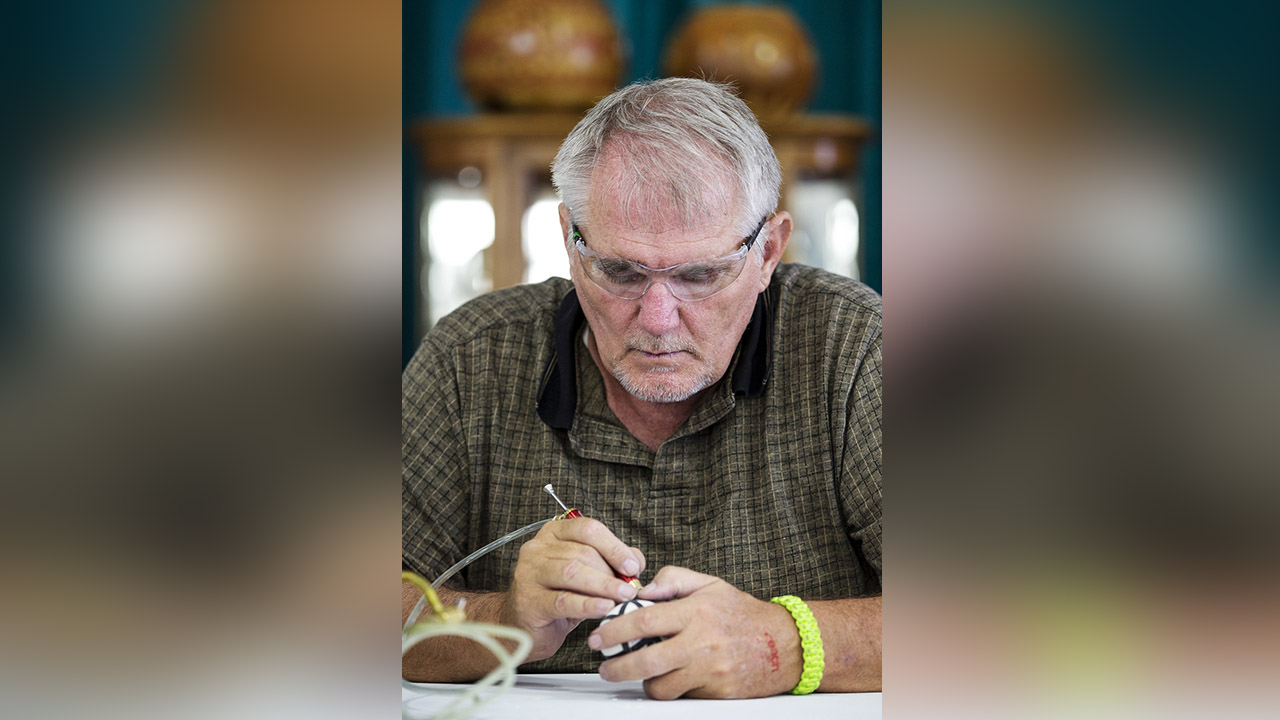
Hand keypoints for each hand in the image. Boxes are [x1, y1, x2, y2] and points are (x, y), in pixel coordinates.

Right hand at [500, 517, 645, 661]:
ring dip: (603, 585)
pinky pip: (562, 600)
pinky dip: (587, 604)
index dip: (614, 546)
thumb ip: (610, 561)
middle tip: (630, 589)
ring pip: (572, 572)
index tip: (633, 565)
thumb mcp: (585, 574)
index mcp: (553, 533)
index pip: (587, 528)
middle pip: (582, 552)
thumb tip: (635, 560)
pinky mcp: (528, 601)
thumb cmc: (556, 596)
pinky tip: (604, 608)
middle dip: (611, 571)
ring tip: (623, 597)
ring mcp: (529, 573)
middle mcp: (537, 548)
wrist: (523, 626)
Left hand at [589, 566, 801, 698]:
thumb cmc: (744, 613)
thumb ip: (673, 580)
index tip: (599, 637)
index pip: (643, 621)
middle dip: (617, 667)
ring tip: (641, 674)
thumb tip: (642, 590)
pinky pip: (682, 696)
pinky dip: (671, 690)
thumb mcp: (710, 584)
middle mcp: (700, 642)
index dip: (614, 630)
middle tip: (606, 667)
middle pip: (645, 662)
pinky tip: (671, 679)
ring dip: (644, 683)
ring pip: (661, 687)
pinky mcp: (717, 692)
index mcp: (695, 612)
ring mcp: (709, 671)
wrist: (786, 644)